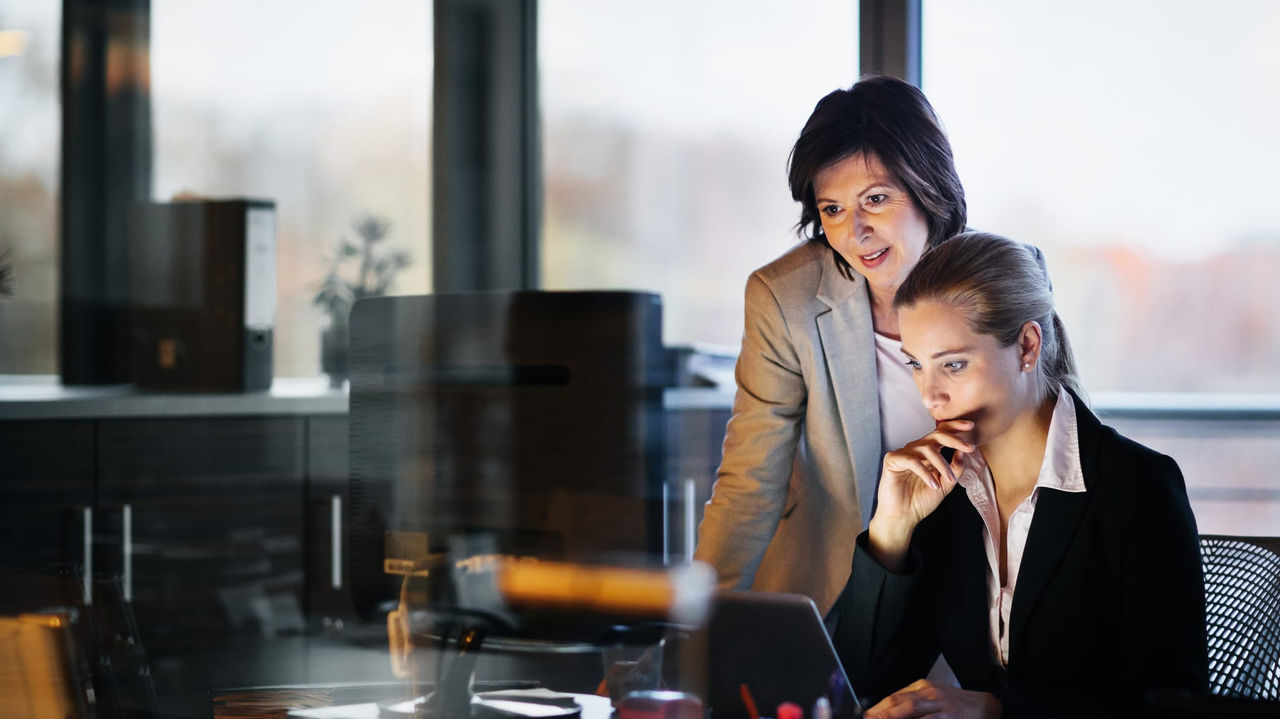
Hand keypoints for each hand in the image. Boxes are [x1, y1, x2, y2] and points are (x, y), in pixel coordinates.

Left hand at [865, 679, 1001, 718]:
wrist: (987, 706)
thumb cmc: (955, 704)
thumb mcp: (932, 696)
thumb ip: (910, 702)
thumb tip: (883, 712)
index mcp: (922, 687)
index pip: (895, 697)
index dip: (878, 708)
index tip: (866, 716)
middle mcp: (930, 695)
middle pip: (901, 704)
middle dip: (883, 714)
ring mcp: (941, 708)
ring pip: (912, 713)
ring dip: (895, 718)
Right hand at [873, 420, 973, 528]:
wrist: (903, 517)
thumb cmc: (921, 501)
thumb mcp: (946, 484)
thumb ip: (956, 468)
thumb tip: (964, 451)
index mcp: (927, 452)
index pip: (941, 433)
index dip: (955, 426)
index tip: (971, 426)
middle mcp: (915, 449)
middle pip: (936, 435)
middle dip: (954, 439)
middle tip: (969, 447)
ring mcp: (903, 453)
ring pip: (927, 449)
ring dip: (942, 464)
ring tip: (949, 480)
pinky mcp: (892, 460)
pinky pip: (912, 461)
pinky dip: (925, 472)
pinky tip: (933, 485)